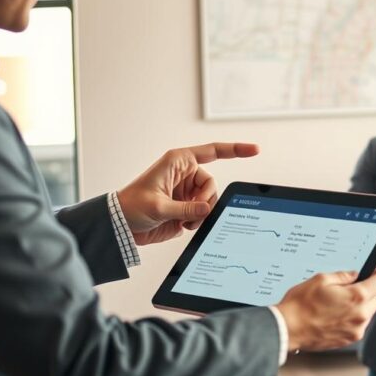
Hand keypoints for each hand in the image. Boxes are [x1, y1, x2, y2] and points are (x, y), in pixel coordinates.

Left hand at [116, 142, 258, 244]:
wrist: (121, 226)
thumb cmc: (131, 206)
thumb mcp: (158, 207)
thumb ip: (186, 208)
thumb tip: (208, 209)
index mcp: (179, 162)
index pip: (213, 151)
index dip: (236, 149)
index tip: (255, 150)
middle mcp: (185, 174)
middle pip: (212, 184)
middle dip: (207, 200)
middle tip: (194, 212)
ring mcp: (186, 191)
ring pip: (210, 200)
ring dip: (202, 212)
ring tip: (186, 220)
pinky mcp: (186, 206)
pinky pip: (204, 212)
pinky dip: (198, 220)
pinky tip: (184, 223)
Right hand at [276, 267, 375, 351]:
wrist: (288, 328)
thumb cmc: (301, 305)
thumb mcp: (321, 279)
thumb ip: (343, 276)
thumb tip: (355, 275)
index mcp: (356, 296)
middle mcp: (360, 315)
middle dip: (368, 292)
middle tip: (350, 288)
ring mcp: (355, 330)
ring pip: (368, 313)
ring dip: (360, 307)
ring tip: (338, 304)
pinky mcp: (348, 340)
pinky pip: (358, 325)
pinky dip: (352, 319)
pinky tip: (335, 315)